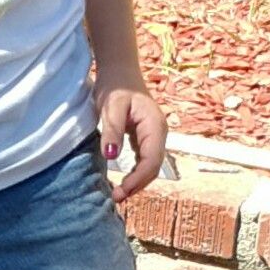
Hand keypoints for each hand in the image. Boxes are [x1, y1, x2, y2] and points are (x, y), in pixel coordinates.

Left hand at [96, 81, 167, 201]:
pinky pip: (144, 160)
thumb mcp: (111, 107)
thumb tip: (110, 156)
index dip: (138, 179)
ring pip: (150, 166)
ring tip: (119, 195)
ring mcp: (154, 136)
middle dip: (137, 185)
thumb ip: (112, 131)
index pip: (152, 160)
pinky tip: (123, 182)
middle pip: (154, 167)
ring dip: (137, 182)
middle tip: (116, 198)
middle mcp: (159, 133)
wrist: (120, 71)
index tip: (121, 191)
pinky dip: (135, 173)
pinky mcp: (146, 138)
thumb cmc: (115, 86)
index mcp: (154, 126)